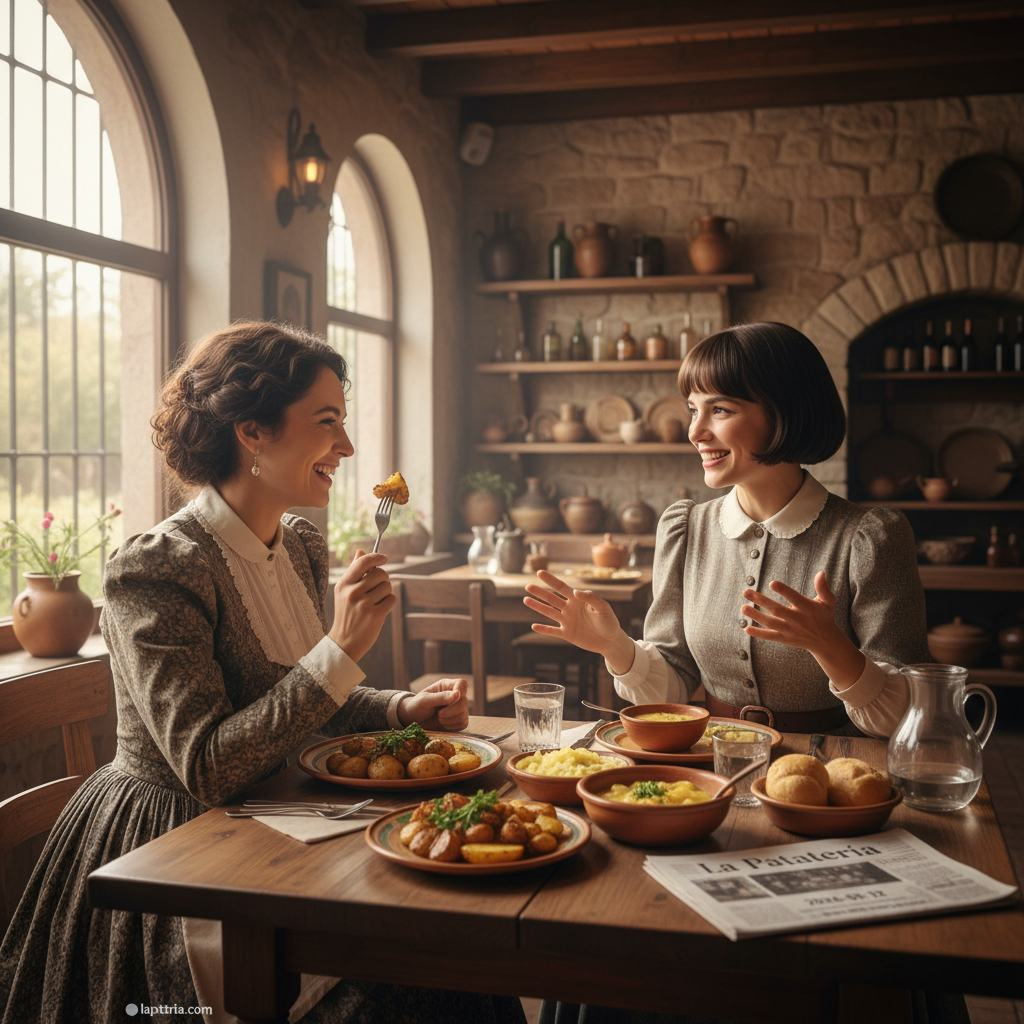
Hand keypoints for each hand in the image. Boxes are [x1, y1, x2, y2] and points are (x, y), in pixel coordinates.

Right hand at [327, 550, 395, 661]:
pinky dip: (389, 603)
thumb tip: (361, 551)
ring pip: (388, 586)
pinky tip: (380, 610)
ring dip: (386, 593)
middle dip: (383, 580)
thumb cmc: (347, 614)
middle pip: (380, 573)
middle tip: (377, 590)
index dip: (377, 557)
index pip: (363, 562)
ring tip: (375, 602)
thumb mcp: (343, 592)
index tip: (384, 558)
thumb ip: (354, 571)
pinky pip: (392, 599)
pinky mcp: (375, 615)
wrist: (344, 642)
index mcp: (344, 584)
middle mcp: (352, 593)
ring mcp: (364, 604)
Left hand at [398, 678, 468, 731]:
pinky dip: (452, 727)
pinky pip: (462, 724)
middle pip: (464, 701)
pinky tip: (443, 724)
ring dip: (449, 720)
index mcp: (447, 686)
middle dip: (451, 711)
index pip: (461, 684)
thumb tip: (457, 694)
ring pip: (464, 715)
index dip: (460, 690)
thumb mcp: (424, 700)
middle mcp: (455, 696)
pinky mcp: (459, 720)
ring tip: (439, 718)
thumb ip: (439, 697)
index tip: (453, 698)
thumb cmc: (418, 705)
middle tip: (439, 714)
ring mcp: (459, 708)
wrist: (414, 720)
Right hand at [523, 570, 632, 670]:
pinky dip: (543, 629)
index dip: (551, 580)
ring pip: (549, 612)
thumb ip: (591, 598)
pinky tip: (534, 626)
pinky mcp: (567, 634)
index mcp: (578, 600)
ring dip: (538, 606)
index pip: (562, 587)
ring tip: (526, 599)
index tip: (540, 572)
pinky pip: (553, 631)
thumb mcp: (603, 608)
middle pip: (551, 599)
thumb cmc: (609, 621)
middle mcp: (570, 609)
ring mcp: (567, 621)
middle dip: (540, 592)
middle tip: (527, 586)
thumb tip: (575, 591)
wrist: (610, 640)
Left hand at [741, 571, 865, 687]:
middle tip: (746, 592)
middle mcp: (797, 619)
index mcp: (807, 608)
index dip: (784, 591)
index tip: (772, 583)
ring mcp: (790, 630)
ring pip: (771, 623)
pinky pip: (770, 636)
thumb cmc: (825, 616)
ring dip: (756, 616)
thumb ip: (823, 588)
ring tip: (743, 608)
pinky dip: (759, 633)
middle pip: (777, 610)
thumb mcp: (828, 602)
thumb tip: (821, 572)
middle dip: (761, 601)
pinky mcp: (785, 639)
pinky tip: (746, 628)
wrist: (826, 641)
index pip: (794, 598)